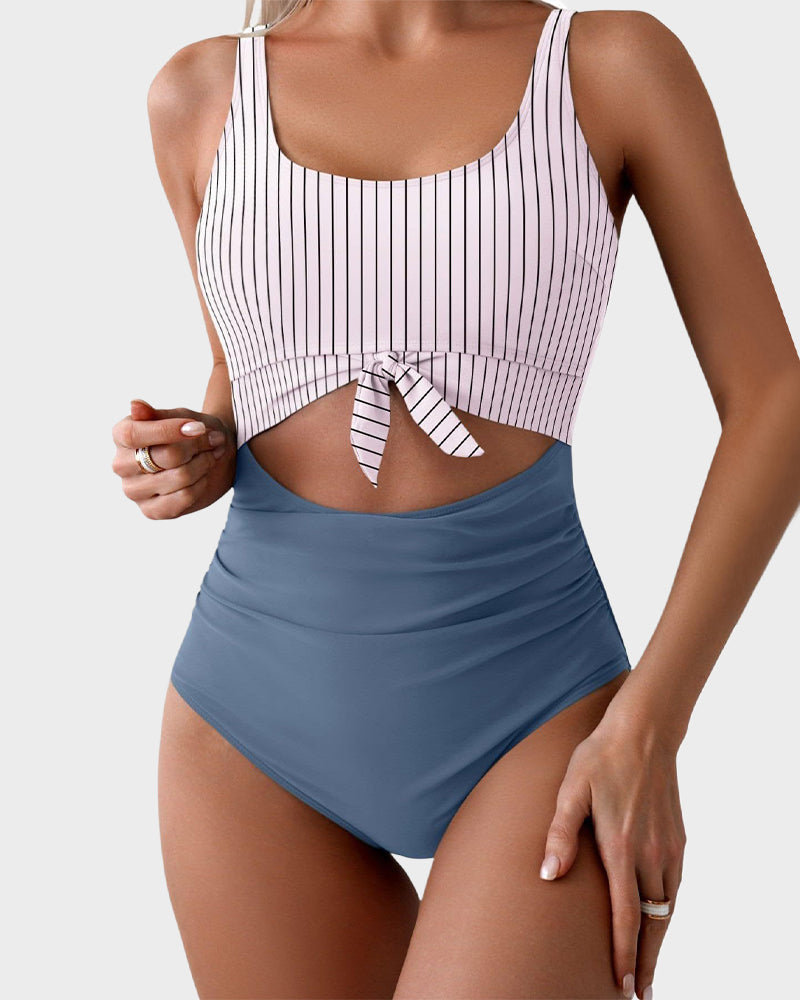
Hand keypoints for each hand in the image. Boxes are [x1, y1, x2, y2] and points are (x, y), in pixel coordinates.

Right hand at [111, 398, 236, 517]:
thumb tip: (135, 405)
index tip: (198, 427)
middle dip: (197, 446)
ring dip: (203, 464)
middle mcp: (121, 464)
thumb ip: (159, 415)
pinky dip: (200, 485)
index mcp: (121, 435)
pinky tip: (203, 476)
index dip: (168, 430)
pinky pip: (182, 498)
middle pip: (165, 456)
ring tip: (211, 455)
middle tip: (213, 439)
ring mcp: (133, 490)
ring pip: (179, 477)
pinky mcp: (150, 510)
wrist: (211, 454)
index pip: (133, 434)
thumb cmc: (191, 432)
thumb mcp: (180, 416)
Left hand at [538, 712, 685, 999]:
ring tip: (647, 965)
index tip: (622, 984)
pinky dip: (667, 910)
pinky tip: (658, 919)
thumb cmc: (600, 758)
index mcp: (621, 846)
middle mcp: (650, 853)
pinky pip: (675, 886)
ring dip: (658, 939)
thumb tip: (548, 875)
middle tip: (638, 992)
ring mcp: (668, 847)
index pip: (626, 915)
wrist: (643, 732)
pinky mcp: (677, 838)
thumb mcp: (570, 791)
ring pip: (667, 907)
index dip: (624, 954)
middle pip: (652, 922)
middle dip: (646, 961)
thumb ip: (560, 835)